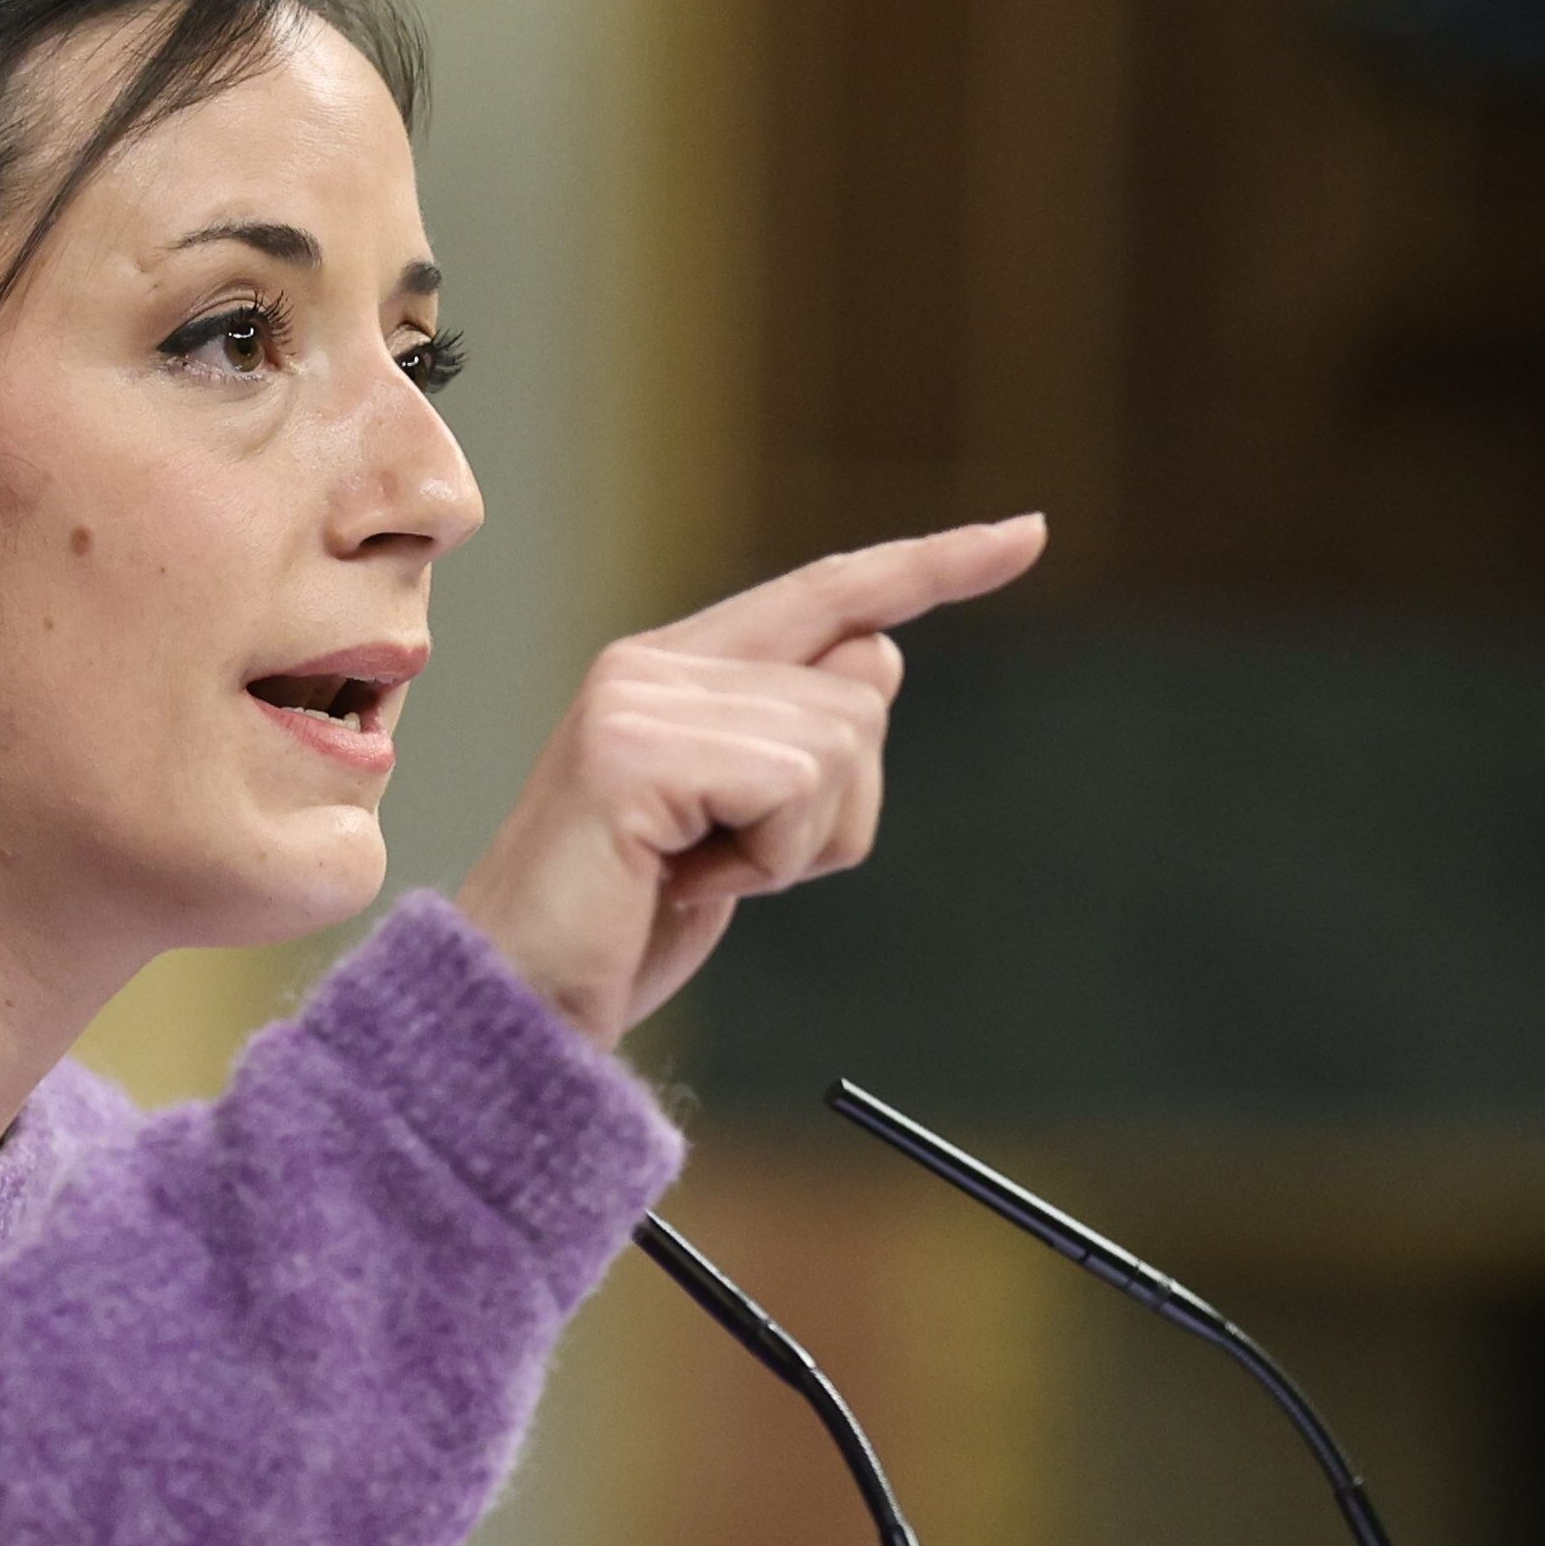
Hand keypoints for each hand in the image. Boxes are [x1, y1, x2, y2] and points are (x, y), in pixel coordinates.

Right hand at [452, 515, 1047, 1046]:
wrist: (517, 1008)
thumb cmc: (622, 928)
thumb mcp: (739, 830)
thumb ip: (798, 741)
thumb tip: (879, 657)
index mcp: (676, 668)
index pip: (830, 592)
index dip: (930, 566)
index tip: (1027, 537)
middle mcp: (653, 663)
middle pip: (858, 691)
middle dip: (834, 806)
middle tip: (727, 863)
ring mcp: (638, 701)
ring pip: (835, 743)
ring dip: (794, 844)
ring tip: (694, 874)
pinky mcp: (632, 754)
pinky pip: (790, 787)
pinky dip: (767, 860)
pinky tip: (684, 884)